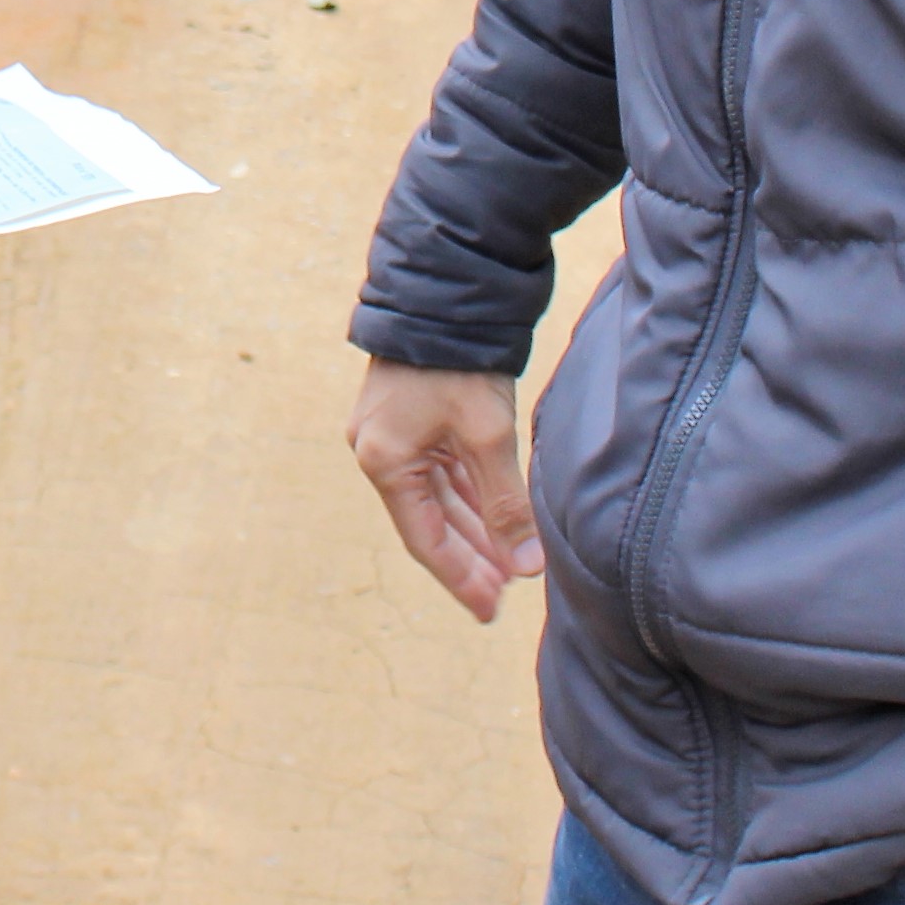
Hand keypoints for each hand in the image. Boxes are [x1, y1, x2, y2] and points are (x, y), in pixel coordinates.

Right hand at [350, 357, 545, 620]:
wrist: (443, 293)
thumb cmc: (459, 364)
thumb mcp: (488, 437)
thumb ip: (504, 505)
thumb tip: (526, 567)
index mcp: (386, 462)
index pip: (426, 540)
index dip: (461, 579)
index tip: (490, 611)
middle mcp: (378, 452)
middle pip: (429, 522)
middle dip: (471, 558)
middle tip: (505, 597)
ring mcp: (390, 434)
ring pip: (437, 497)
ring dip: (472, 529)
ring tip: (508, 563)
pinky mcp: (408, 417)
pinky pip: (439, 471)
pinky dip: (467, 496)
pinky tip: (493, 519)